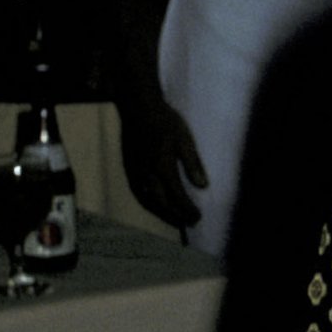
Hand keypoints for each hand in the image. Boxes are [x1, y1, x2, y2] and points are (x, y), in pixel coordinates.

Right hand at [120, 95, 206, 229]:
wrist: (137, 107)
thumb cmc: (164, 120)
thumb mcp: (184, 138)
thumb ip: (193, 163)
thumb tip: (203, 186)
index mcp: (162, 165)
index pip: (177, 195)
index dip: (187, 209)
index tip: (198, 217)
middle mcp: (146, 173)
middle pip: (161, 203)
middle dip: (176, 216)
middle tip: (190, 223)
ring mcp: (134, 172)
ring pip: (147, 201)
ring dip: (162, 213)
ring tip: (176, 220)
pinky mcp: (128, 169)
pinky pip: (138, 193)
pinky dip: (149, 204)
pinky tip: (158, 206)